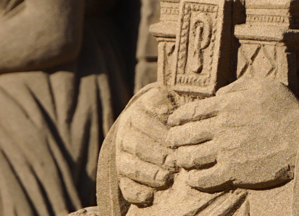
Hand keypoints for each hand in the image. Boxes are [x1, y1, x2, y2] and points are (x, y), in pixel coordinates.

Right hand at [115, 86, 178, 205]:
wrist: (160, 130)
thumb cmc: (173, 116)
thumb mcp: (171, 103)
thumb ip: (171, 104)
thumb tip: (170, 112)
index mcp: (136, 114)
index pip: (144, 122)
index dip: (160, 134)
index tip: (176, 143)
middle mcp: (125, 135)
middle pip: (136, 146)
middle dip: (156, 155)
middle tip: (174, 163)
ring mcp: (122, 157)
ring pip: (128, 167)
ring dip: (147, 174)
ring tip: (166, 179)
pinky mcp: (124, 176)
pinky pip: (125, 186)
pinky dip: (136, 193)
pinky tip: (150, 196)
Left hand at [167, 78, 298, 191]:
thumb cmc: (284, 109)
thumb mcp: (261, 85)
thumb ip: (236, 86)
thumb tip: (218, 93)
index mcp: (226, 106)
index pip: (192, 112)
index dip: (178, 118)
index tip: (172, 122)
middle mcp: (221, 127)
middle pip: (187, 134)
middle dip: (175, 138)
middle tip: (170, 142)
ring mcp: (226, 150)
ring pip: (193, 157)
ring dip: (181, 158)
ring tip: (177, 159)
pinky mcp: (234, 171)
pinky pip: (206, 178)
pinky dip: (194, 179)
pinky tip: (191, 178)